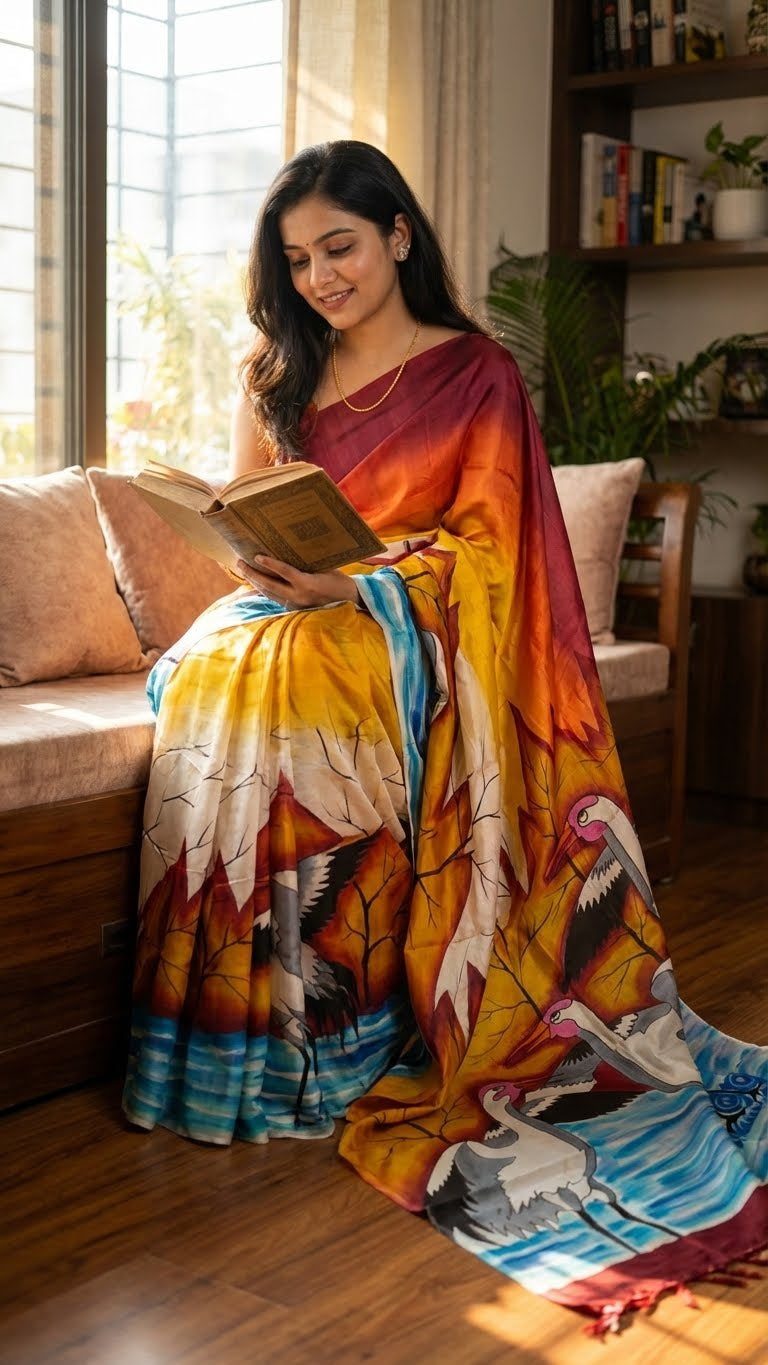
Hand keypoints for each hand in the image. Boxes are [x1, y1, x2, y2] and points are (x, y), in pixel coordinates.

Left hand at [234, 555, 360, 609]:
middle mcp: (299, 596)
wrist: (350, 600)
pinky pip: (275, 598)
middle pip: (269, 585)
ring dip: (254, 582)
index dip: (269, 564)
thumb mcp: (323, 569)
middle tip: (239, 562)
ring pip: (269, 593)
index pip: (284, 572)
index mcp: (308, 584)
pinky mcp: (295, 608)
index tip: (256, 556)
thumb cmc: (338, 580)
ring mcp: (296, 604)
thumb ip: (304, 566)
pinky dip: (264, 590)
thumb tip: (286, 555)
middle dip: (252, 574)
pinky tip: (255, 584)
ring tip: (243, 571)